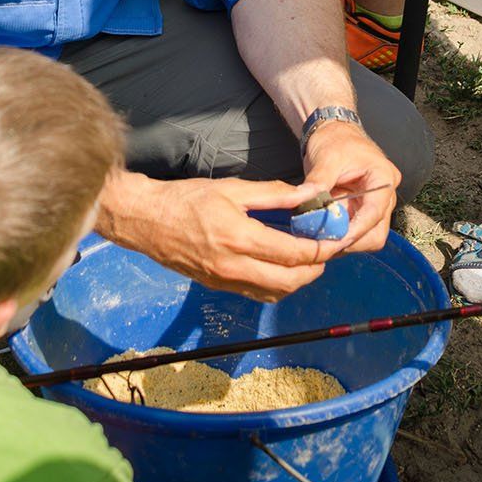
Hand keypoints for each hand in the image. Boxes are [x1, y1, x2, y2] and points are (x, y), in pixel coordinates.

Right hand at [98, 171, 340, 300]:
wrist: (146, 220)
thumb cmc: (186, 199)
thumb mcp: (232, 188)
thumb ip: (273, 194)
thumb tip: (307, 195)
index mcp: (239, 238)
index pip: (293, 254)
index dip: (320, 250)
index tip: (335, 240)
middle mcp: (233, 266)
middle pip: (289, 281)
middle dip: (315, 270)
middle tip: (325, 252)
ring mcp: (224, 280)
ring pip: (274, 293)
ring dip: (297, 281)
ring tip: (306, 260)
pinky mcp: (217, 285)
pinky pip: (256, 293)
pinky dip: (276, 285)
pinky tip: (279, 268)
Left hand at [296, 121, 399, 254]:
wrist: (334, 132)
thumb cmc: (336, 139)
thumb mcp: (326, 158)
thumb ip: (318, 181)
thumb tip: (304, 201)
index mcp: (383, 178)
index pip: (374, 214)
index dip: (355, 231)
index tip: (334, 242)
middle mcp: (385, 196)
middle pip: (376, 233)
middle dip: (351, 242)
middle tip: (324, 244)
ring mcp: (375, 205)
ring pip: (367, 238)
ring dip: (345, 242)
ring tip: (320, 238)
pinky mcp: (362, 211)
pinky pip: (355, 232)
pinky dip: (340, 236)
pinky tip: (322, 233)